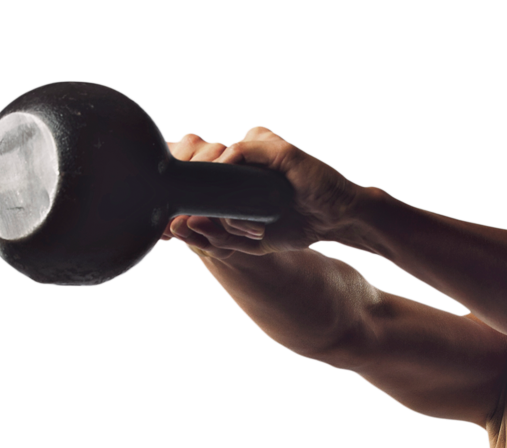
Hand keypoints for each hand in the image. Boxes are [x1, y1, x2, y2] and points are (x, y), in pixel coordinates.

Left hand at [161, 127, 366, 260]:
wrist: (336, 218)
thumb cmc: (296, 226)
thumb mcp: (249, 241)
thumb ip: (216, 236)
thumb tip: (178, 228)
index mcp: (232, 174)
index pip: (192, 175)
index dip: (178, 197)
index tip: (170, 225)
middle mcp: (241, 156)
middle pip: (196, 166)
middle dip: (194, 201)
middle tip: (208, 229)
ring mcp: (256, 148)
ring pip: (212, 161)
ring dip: (217, 198)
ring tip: (244, 225)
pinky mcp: (273, 147)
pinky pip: (236, 153)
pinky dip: (230, 177)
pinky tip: (243, 204)